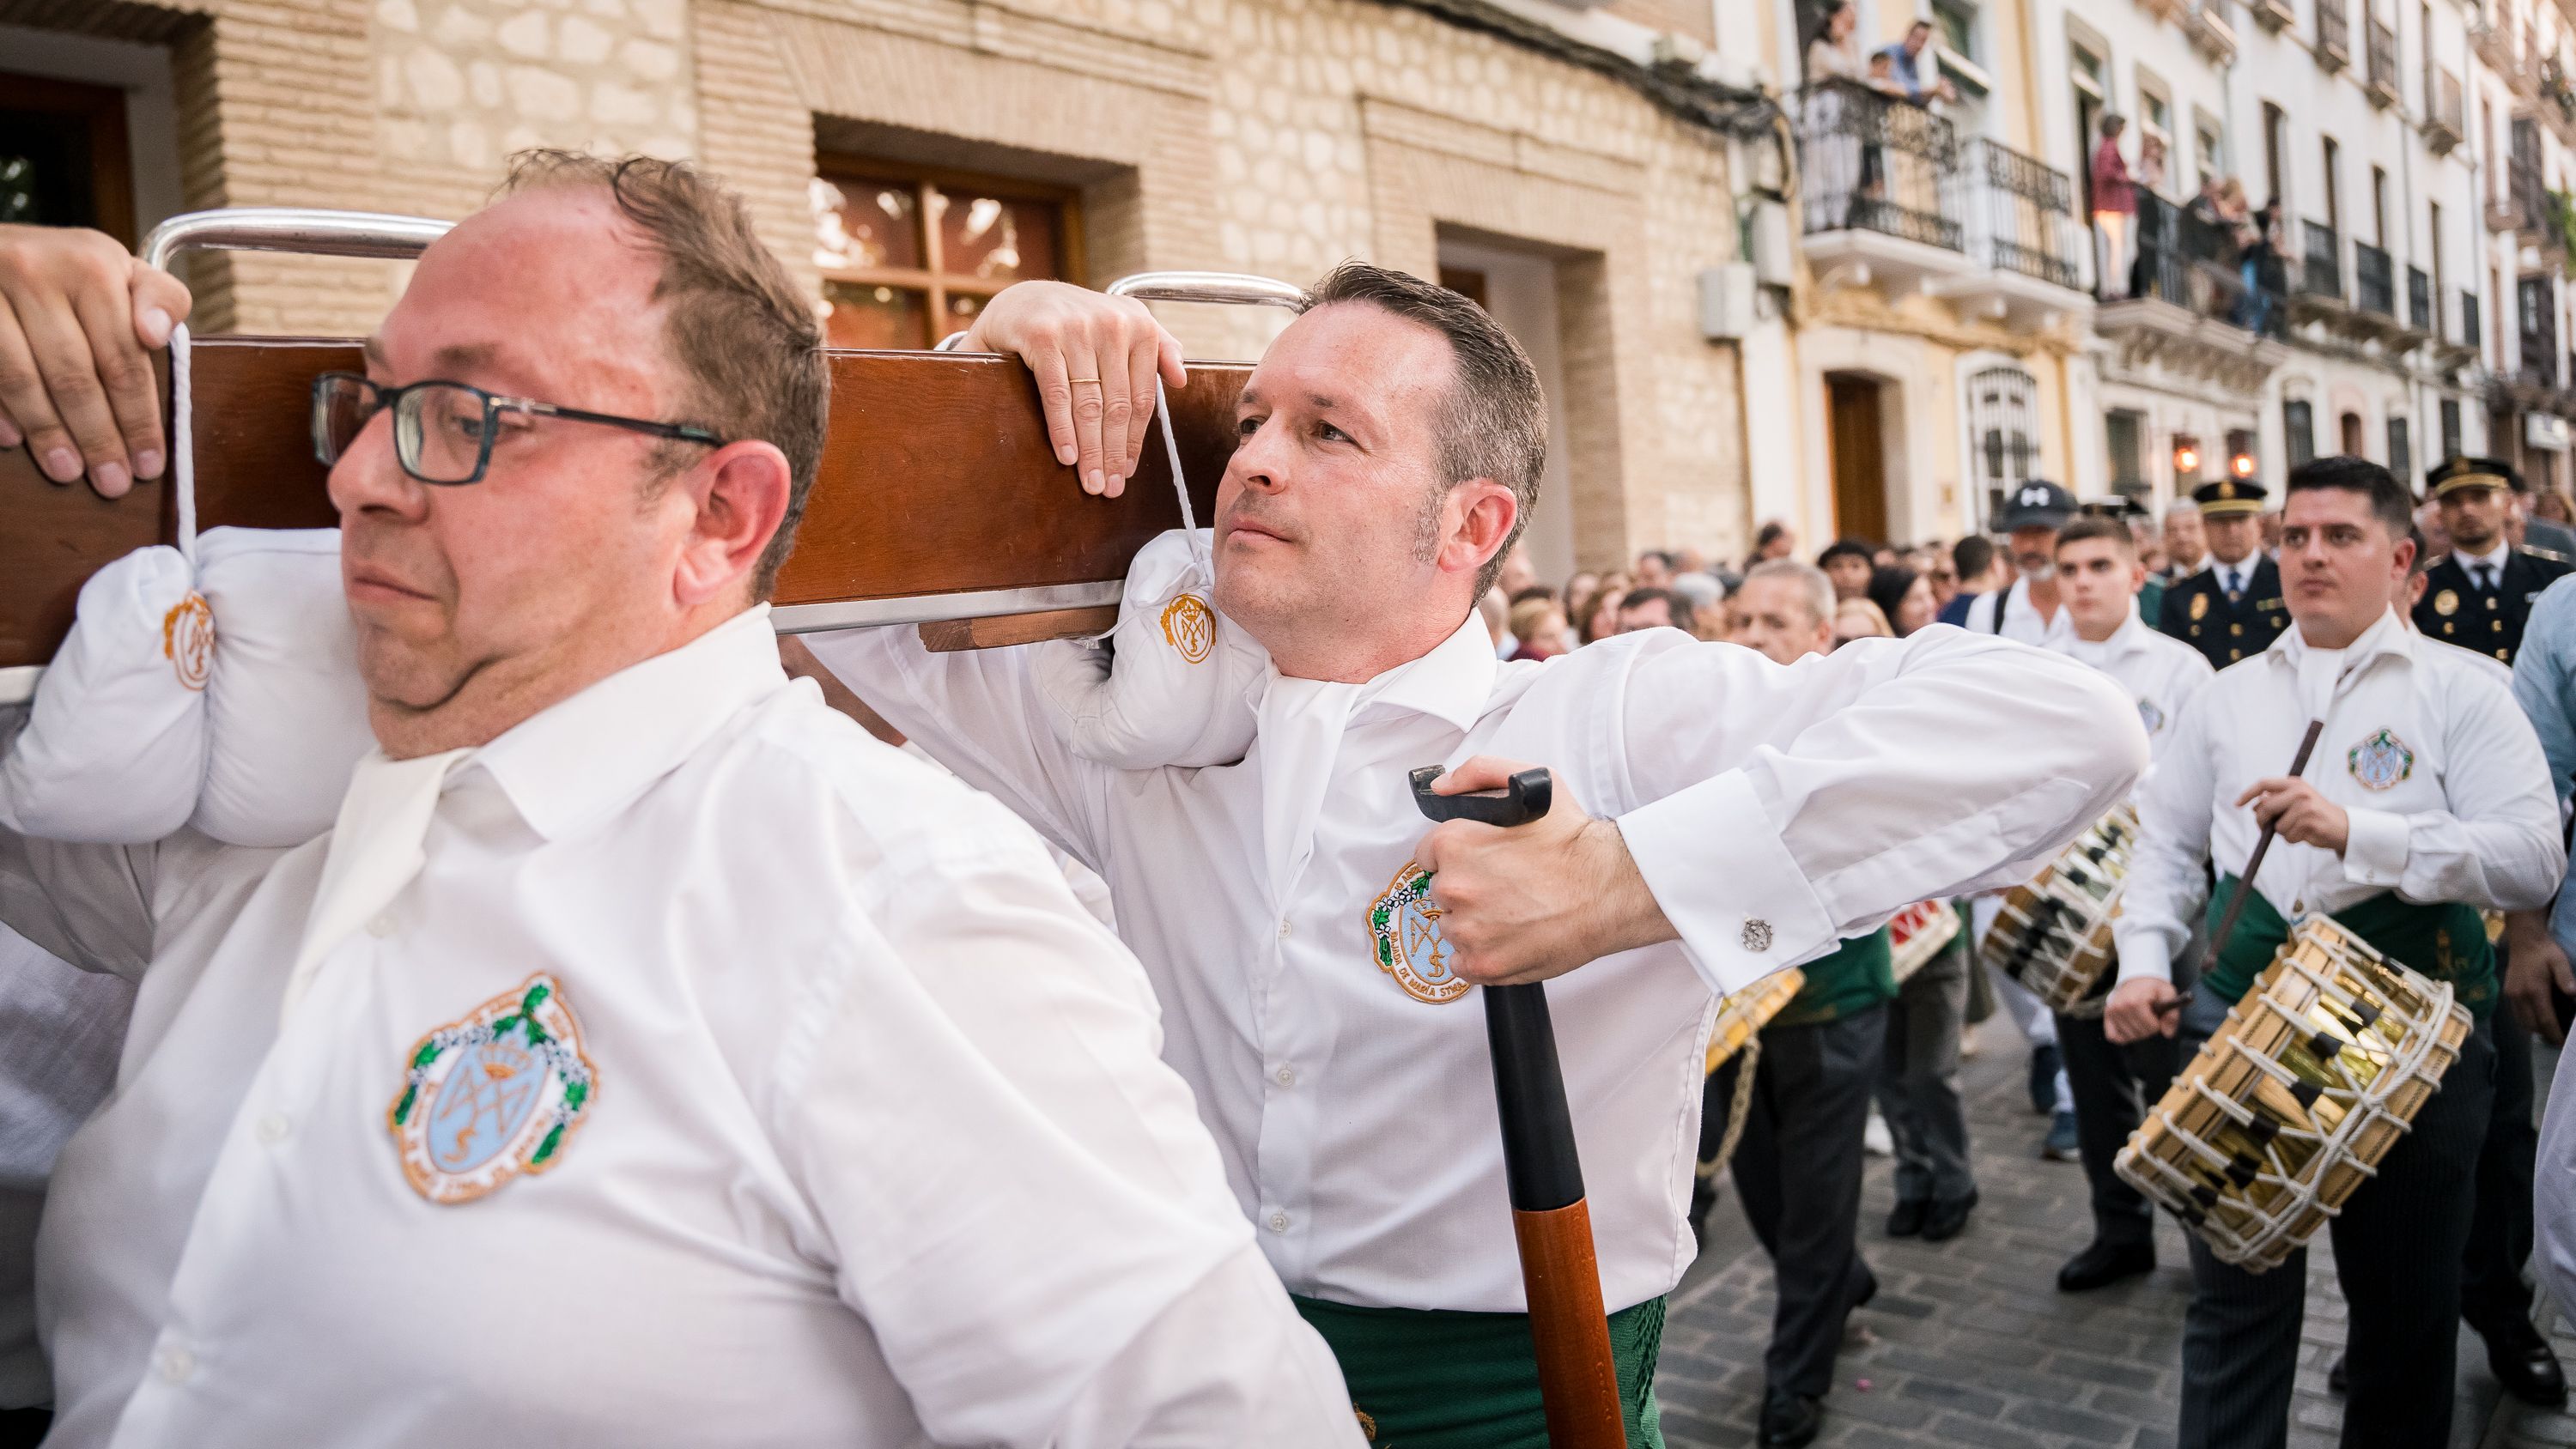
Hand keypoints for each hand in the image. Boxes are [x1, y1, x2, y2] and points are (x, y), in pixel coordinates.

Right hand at [0, 224, 191, 496]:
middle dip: (97, 437)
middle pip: (73, 375)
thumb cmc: (71, 271)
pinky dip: (0, 410)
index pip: (123, 358)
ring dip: (48, 433)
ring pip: (21, 379)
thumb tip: (157, 334)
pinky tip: (14, 440)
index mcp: (92, 265)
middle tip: (113, 482)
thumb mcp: (123, 272)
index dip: (139, 417)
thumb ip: (159, 299)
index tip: (150, 463)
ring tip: (68, 472)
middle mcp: (35, 271)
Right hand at [962, 281, 1184, 499]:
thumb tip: (1183, 380)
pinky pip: (1057, 394)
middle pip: (1117, 405)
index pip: (1142, 397)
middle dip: (1113, 453)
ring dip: (1090, 450)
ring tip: (1090, 482)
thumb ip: (1157, 348)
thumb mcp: (1123, 324)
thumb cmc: (1076, 323)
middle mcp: (1112, 324)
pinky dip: (1063, 429)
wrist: (1021, 302)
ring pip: (1089, 404)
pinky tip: (1068, 456)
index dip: (1135, 440)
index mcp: (1139, 325)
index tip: (1128, 471)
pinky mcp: (1043, 336)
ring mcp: (1077, 329)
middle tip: (1109, 488)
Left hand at [1410, 756, 1675, 986]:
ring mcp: (1468, 930)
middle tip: (1504, 885)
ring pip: (1453, 926)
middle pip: (1441, 891)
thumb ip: (1477, 773)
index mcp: (1455, 844)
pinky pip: (1462, 962)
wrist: (1609, 888)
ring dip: (1474, 922)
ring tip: (1513, 911)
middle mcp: (1455, 887)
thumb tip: (1441, 789)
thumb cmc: (1574, 842)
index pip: (1428, 854)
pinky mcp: (1483, 964)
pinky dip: (1481, 954)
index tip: (1479, 861)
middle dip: (1467, 887)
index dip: (1456, 856)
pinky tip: (1509, 938)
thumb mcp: (1531, 780)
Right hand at [2105, 977, 2177, 1043]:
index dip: (2158, 1025)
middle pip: (2140, 1033)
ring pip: (2128, 1037)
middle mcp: (2120, 1006)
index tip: (2157, 1017)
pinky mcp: (2107, 1016)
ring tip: (2140, 1020)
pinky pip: (2114, 1037)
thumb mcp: (2169, 995)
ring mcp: (2111, 1011)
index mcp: (2136, 1000)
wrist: (2137, 979)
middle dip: (2148, 1030)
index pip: (2151, 1027)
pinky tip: (2130, 1027)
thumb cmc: (2154, 989)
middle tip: (2150, 1018)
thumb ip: (2172, 1015)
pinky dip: (2123, 1036)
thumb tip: (2168, 1034)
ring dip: (2137, 1033)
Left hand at [2235, 776, 2349, 853]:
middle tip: (2266, 827)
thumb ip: (2277, 800)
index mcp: (2295, 784)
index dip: (2248, 793)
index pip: (2264, 783)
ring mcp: (2305, 807)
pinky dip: (2292, 839)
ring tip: (2298, 828)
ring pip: (2276, 826)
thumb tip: (2254, 807)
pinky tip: (2305, 834)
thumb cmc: (2315, 814)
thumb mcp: (2297, 801)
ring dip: (2283, 832)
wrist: (2342, 826)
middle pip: (2265, 807)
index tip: (2237, 804)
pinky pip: (2288, 836)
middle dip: (2261, 820)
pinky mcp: (2309, 823)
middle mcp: (2300, 792)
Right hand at [2505, 911, 2574, 1045]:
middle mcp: (2520, 996)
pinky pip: (2517, 1015)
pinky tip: (2537, 1019)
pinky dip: (2527, 1022)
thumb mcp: (2560, 962)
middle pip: (2533, 1025)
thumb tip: (2574, 995)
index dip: (2555, 1034)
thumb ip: (2566, 979)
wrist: (2524, 939)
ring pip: (2523, 1022)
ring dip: (2536, 1030)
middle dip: (2547, 1035)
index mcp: (2534, 991)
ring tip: (2550, 1032)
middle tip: (2560, 1040)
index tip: (2564, 1044)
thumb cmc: (2545, 951)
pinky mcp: (2508, 993)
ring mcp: (2511, 995)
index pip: (2545, 1020)